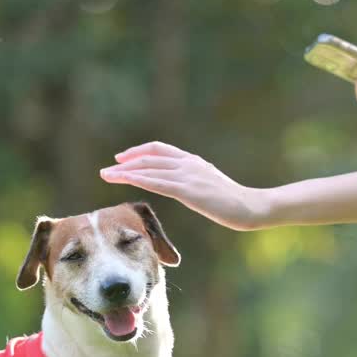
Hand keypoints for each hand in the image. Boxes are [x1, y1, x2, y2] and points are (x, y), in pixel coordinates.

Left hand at [99, 142, 268, 230]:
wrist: (250, 206)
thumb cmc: (234, 201)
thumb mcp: (211, 186)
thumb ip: (195, 182)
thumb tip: (183, 187)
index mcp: (193, 161)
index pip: (160, 149)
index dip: (138, 152)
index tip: (122, 158)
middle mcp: (188, 163)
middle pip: (149, 158)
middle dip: (125, 163)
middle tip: (108, 170)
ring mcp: (188, 175)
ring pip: (148, 169)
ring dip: (124, 172)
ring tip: (106, 175)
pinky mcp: (188, 190)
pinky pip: (156, 182)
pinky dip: (137, 179)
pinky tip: (124, 180)